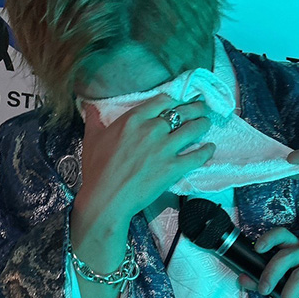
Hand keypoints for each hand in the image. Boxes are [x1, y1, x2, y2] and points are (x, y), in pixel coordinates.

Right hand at [73, 93, 215, 227]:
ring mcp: (165, 148)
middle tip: (201, 107)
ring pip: (192, 129)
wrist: (106, 197)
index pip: (162, 101)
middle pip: (181, 112)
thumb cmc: (97, 169)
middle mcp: (152, 129)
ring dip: (202, 124)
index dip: (174, 99)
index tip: (180, 100)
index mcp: (133, 119)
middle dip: (194, 108)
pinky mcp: (173, 168)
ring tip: (206, 122)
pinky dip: (206, 151)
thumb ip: (94, 119)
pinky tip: (210, 148)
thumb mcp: (92, 139)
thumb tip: (88, 104)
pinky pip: (197, 156)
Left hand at [238, 227, 298, 297]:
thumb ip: (264, 281)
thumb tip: (242, 278)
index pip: (283, 234)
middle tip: (264, 291)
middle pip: (286, 256)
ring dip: (287, 296)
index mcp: (295, 249)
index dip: (269, 238)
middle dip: (270, 274)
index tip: (258, 248)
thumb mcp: (284, 286)